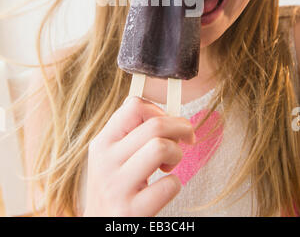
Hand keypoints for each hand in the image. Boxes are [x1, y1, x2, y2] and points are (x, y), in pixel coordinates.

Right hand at [83, 96, 195, 216]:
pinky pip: (169, 185)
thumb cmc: (114, 187)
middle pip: (155, 125)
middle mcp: (105, 161)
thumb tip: (167, 114)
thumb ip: (130, 133)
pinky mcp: (131, 211)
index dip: (159, 110)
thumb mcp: (111, 156)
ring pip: (161, 147)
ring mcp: (117, 187)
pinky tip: (162, 189)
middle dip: (181, 128)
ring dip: (177, 154)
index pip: (134, 105)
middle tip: (186, 138)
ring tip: (170, 166)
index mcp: (102, 142)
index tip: (167, 121)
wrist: (101, 228)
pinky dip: (174, 184)